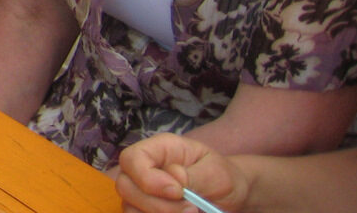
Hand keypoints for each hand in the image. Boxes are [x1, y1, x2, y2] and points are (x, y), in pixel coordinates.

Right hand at [116, 133, 249, 212]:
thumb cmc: (223, 178)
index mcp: (158, 150)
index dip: (147, 178)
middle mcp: (144, 170)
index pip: (132, 159)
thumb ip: (193, 174)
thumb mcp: (216, 172)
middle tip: (191, 210)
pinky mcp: (146, 210)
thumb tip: (173, 177)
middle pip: (125, 186)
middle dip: (156, 204)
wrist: (231, 197)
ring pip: (129, 208)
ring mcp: (142, 192)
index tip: (178, 192)